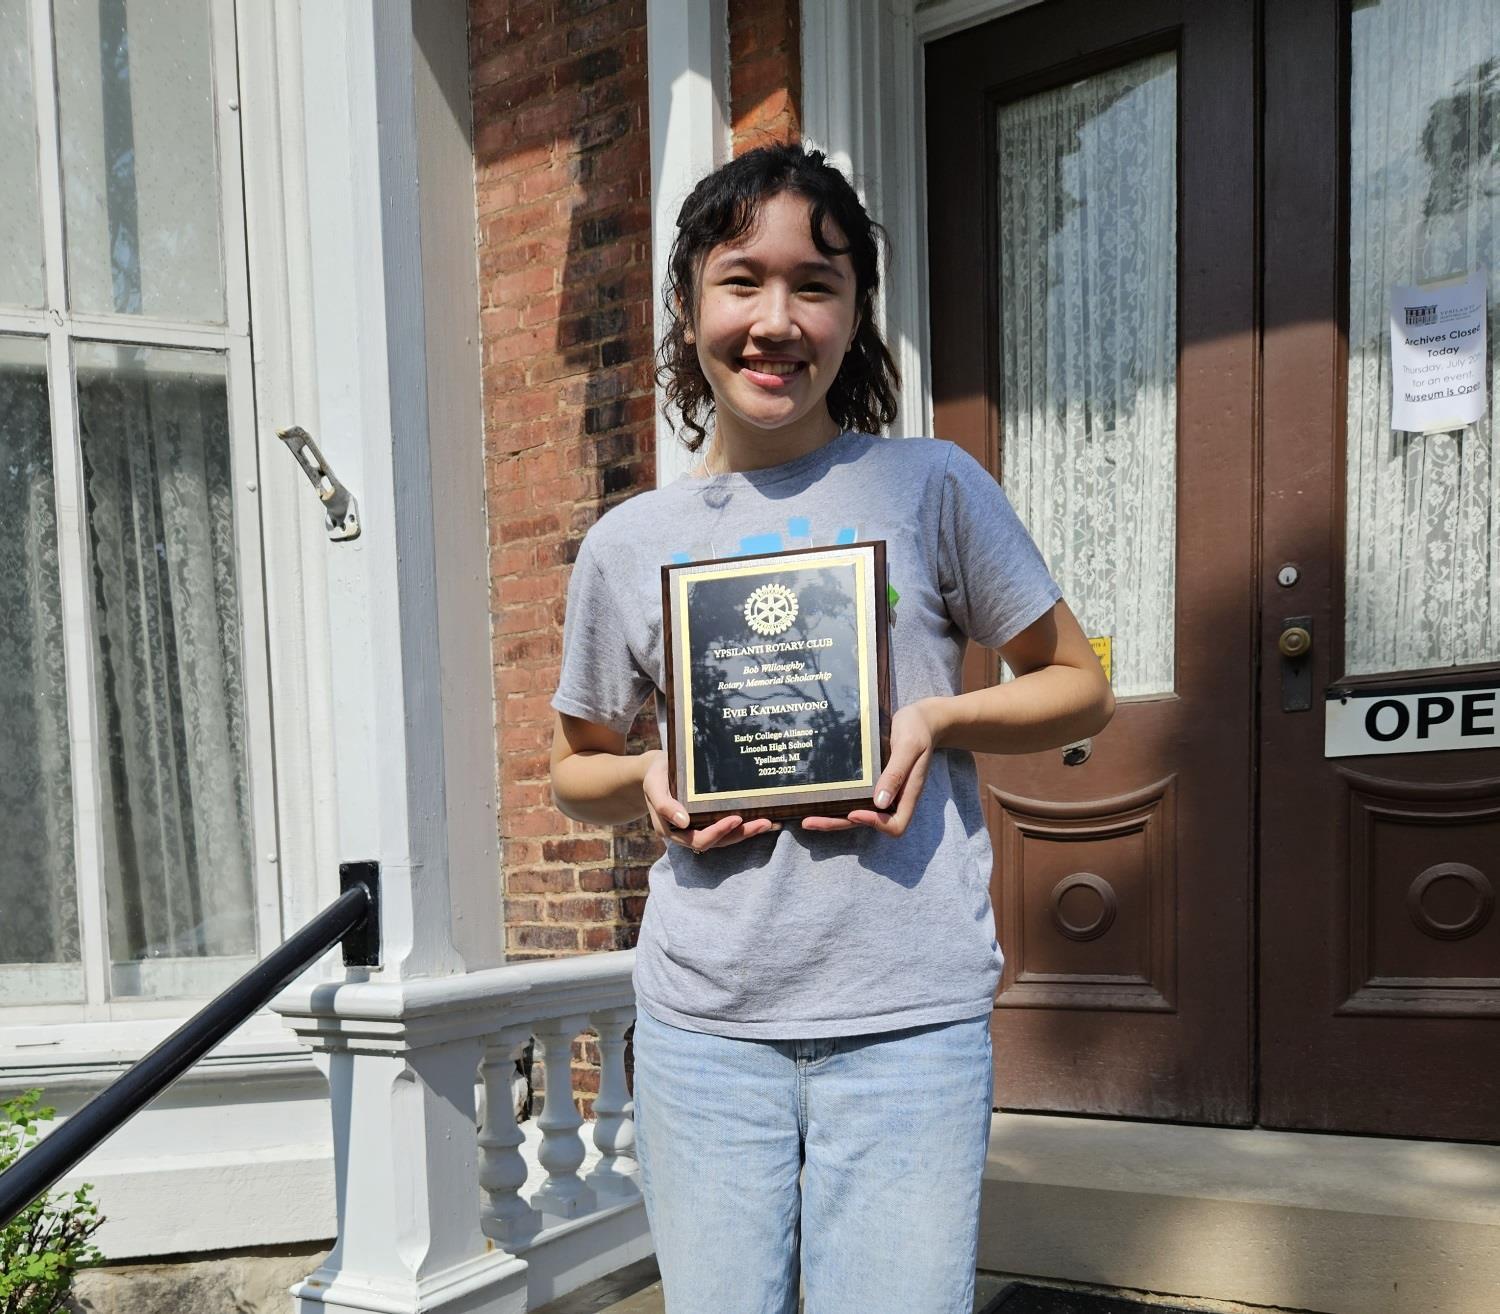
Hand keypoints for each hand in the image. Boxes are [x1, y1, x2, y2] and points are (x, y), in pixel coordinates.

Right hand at [641, 749, 779, 853]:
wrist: (655, 769)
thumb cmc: (655, 774)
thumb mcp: (654, 784)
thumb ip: (664, 804)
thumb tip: (683, 822)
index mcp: (672, 829)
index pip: (698, 839)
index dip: (718, 832)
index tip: (736, 819)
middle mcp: (686, 833)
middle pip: (717, 842)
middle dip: (741, 834)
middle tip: (764, 822)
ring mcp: (697, 828)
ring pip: (724, 838)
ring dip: (747, 833)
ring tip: (768, 823)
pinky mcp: (706, 820)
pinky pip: (726, 827)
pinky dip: (743, 825)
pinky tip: (761, 818)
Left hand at [800, 700, 939, 837]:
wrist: (920, 719)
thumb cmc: (918, 729)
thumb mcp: (909, 746)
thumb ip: (896, 773)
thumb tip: (880, 802)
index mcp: (908, 793)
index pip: (894, 825)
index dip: (874, 823)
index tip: (854, 812)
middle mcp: (894, 797)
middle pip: (868, 823)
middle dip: (839, 823)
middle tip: (810, 821)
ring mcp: (882, 790)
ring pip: (857, 812)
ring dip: (834, 817)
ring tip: (807, 817)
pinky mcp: (872, 781)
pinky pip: (855, 796)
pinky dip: (837, 800)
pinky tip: (818, 796)